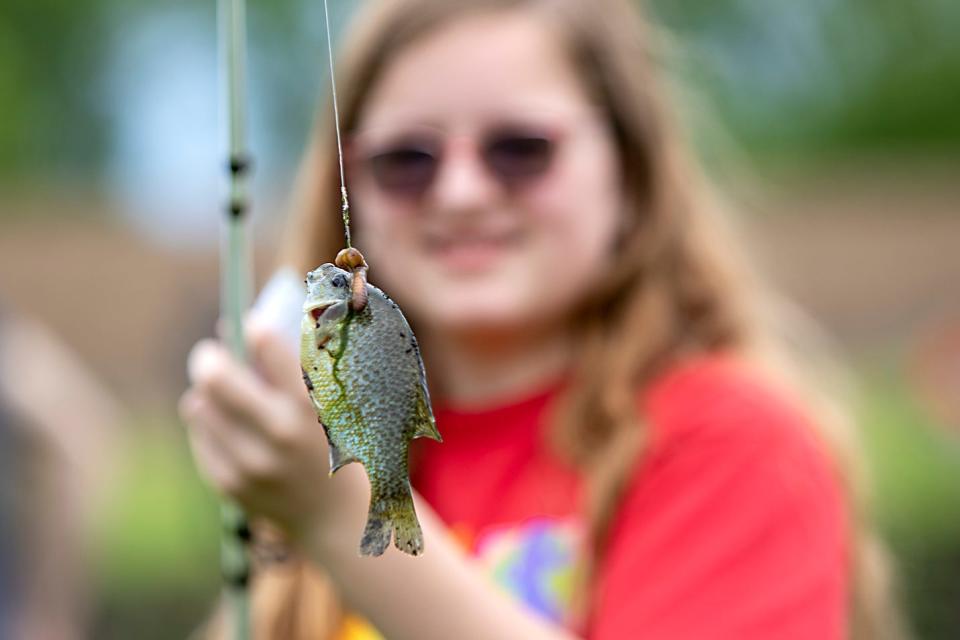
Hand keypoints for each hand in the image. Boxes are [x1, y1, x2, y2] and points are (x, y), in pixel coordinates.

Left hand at [179, 321, 330, 538]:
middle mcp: (277, 436)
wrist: (334, 517)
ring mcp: (249, 464)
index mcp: (308, 408)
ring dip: (206, 393)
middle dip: (209, 358)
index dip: (255, 328)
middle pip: (215, 377)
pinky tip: (227, 425)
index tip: (251, 323)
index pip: (269, 348)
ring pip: (198, 405)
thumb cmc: (332, 443)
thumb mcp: (326, 405)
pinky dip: (209, 424)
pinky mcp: (228, 484)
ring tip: (222, 394)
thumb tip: (233, 328)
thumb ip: (286, 369)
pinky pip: (199, 435)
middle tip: (211, 353)